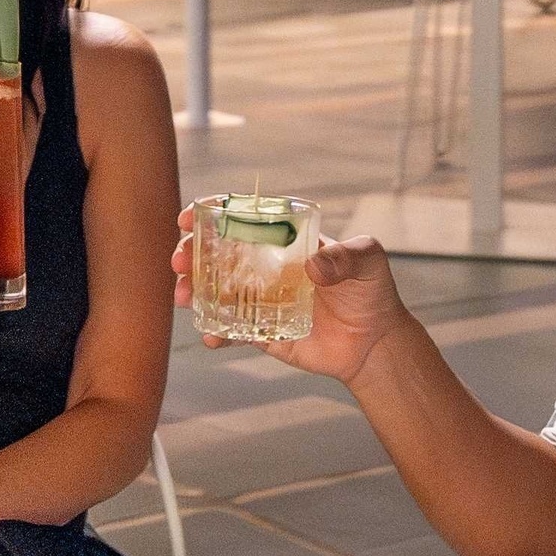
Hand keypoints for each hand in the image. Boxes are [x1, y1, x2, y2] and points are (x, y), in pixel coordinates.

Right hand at [172, 224, 414, 389]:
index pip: (244, 218)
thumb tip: (313, 266)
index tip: (188, 216)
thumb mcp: (368, 261)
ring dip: (192, 290)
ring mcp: (260, 299)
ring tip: (183, 297)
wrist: (375, 341)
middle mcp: (266, 266)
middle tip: (180, 261)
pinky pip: (231, 330)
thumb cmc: (372, 290)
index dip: (213, 214)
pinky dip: (216, 333)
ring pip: (215, 290)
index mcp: (285, 239)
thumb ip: (346, 257)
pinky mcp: (262, 331)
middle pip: (217, 253)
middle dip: (191, 253)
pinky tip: (210, 337)